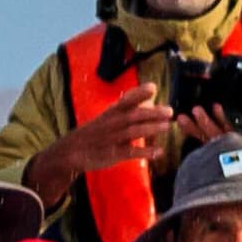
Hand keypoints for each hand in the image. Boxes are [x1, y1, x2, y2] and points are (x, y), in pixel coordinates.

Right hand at [26, 85, 183, 202]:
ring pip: (133, 132)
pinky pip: (131, 153)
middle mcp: (113, 123)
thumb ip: (128, 108)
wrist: (72, 150)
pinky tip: (159, 152)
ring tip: (167, 127)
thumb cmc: (95, 132)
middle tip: (169, 111)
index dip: (138, 93)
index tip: (153, 87)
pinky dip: (145, 152)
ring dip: (150, 129)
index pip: (126, 99)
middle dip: (152, 113)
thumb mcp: (108, 116)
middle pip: (134, 115)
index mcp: (112, 112)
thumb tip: (150, 96)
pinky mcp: (112, 154)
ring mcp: (112, 139)